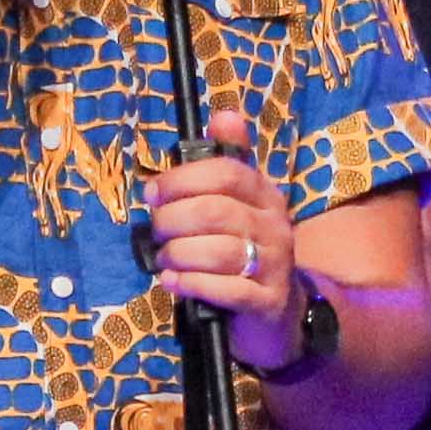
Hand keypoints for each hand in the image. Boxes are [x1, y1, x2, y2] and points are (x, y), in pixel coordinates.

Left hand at [149, 96, 304, 361]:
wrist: (278, 314)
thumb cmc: (245, 252)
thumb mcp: (239, 206)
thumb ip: (227, 164)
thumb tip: (224, 115)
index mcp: (266, 195)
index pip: (226, 173)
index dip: (182, 179)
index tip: (152, 193)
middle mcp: (276, 226)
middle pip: (216, 211)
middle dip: (173, 219)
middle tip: (156, 231)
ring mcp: (275, 266)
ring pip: (220, 251)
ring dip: (178, 253)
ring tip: (164, 259)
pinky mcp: (267, 302)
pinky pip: (227, 289)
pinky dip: (192, 283)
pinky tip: (173, 281)